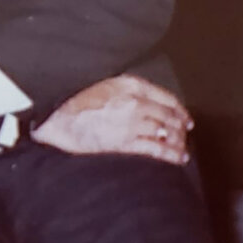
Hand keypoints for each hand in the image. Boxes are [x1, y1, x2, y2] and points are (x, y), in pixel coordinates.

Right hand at [31, 74, 192, 164]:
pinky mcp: (127, 142)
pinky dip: (171, 154)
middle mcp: (134, 101)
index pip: (165, 97)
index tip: (185, 117)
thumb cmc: (75, 103)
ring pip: (166, 132)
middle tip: (184, 133)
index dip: (179, 109)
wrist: (58, 121)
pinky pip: (157, 149)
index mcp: (129, 85)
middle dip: (179, 126)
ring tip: (181, 147)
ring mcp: (132, 122)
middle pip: (169, 116)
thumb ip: (126, 90)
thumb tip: (147, 102)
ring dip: (177, 141)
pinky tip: (178, 157)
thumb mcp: (103, 85)